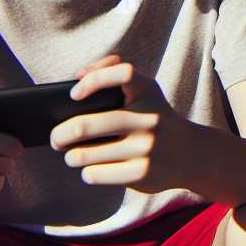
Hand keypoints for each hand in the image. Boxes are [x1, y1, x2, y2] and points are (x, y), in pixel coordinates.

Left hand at [51, 55, 195, 192]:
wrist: (190, 154)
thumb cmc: (154, 117)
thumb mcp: (144, 90)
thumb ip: (112, 71)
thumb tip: (78, 75)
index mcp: (147, 92)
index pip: (122, 73)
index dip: (93, 79)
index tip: (74, 95)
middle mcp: (149, 118)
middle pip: (85, 126)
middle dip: (60, 135)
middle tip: (56, 138)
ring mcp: (146, 147)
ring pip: (83, 155)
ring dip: (71, 156)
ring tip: (72, 155)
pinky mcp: (141, 173)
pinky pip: (94, 174)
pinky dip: (87, 172)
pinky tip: (93, 168)